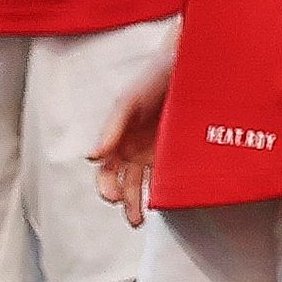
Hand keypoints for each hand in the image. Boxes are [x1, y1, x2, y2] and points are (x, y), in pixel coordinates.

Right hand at [88, 61, 170, 226]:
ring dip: (139, 202)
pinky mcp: (176, 151)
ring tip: (140, 218)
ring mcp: (156, 151)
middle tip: (131, 215)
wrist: (190, 64)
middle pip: (123, 181)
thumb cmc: (154, 77)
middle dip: (123, 200)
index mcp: (117, 137)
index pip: (106, 169)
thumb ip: (110, 128)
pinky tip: (164, 201)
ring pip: (143, 183)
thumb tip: (92, 156)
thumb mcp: (128, 102)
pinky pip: (167, 176)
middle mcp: (134, 147)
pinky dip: (162, 191)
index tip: (112, 197)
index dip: (106, 185)